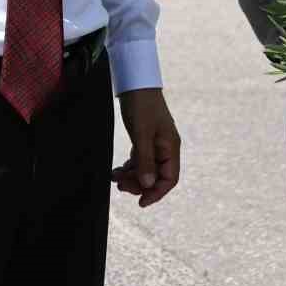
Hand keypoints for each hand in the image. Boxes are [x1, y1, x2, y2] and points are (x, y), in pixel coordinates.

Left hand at [111, 88, 180, 206]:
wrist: (135, 82)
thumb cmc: (141, 105)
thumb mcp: (141, 134)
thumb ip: (145, 160)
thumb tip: (149, 185)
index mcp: (170, 147)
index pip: (170, 178)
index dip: (157, 193)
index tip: (141, 203)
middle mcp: (165, 148)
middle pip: (157, 177)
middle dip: (139, 185)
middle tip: (120, 186)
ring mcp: (155, 144)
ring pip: (146, 170)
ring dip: (132, 177)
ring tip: (115, 178)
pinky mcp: (145, 139)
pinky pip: (139, 161)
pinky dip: (129, 167)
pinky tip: (117, 170)